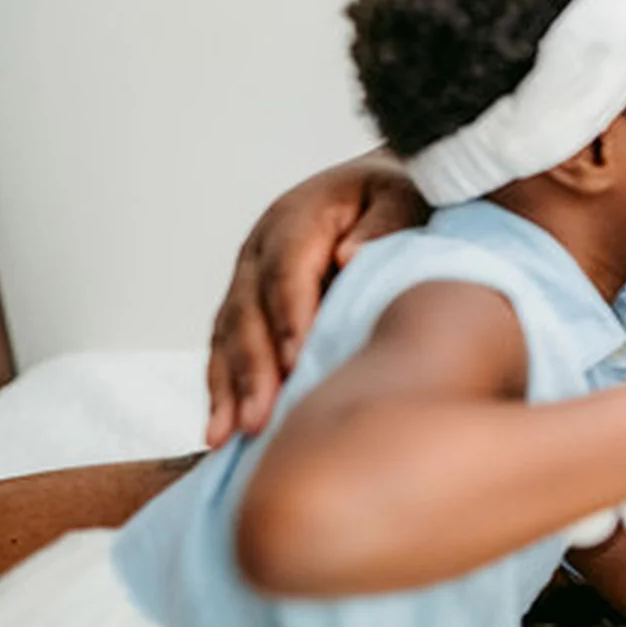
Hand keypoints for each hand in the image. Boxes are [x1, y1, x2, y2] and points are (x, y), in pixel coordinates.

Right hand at [206, 154, 426, 446]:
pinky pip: (227, 350)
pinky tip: (221, 432)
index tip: (294, 358)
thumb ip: (384, 223)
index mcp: (300, 217)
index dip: (287, 314)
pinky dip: (224, 390)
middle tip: (259, 417)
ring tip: (228, 435)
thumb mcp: (404, 198)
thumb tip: (350, 256)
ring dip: (228, 387)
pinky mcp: (248, 308)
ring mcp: (249, 279)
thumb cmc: (403, 199)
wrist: (384, 191)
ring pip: (228, 336)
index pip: (286, 269)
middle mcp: (262, 248)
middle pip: (247, 310)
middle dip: (251, 367)